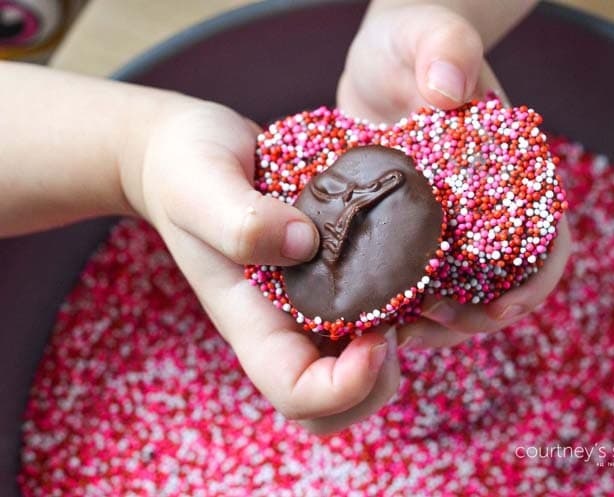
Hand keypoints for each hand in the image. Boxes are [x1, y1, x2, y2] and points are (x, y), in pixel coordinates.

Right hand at [119, 101, 399, 433]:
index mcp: (253, 325)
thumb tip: (305, 244)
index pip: (298, 396)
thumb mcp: (198, 185)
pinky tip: (418, 252)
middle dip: (383, 376)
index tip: (376, 334)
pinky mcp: (338, 275)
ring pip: (370, 365)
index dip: (345, 386)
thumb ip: (239, 221)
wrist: (191, 150)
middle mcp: (289, 326)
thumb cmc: (186, 170)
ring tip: (422, 286)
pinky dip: (412, 300)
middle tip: (401, 311)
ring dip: (408, 339)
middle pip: (340, 402)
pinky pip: (383, 310)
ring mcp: (315, 305)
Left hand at [337, 2, 571, 348]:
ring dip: (434, 321)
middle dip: (474, 317)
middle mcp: (485, 206)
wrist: (384, 57)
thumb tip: (451, 89)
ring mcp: (446, 223)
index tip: (501, 308)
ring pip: (455, 291)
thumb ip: (447, 48)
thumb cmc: (417, 40)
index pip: (545, 239)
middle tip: (429, 327)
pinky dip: (398, 299)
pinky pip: (410, 276)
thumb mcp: (432, 34)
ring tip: (393, 330)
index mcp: (513, 172)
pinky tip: (369, 310)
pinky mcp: (407, 229)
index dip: (534, 282)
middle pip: (499, 282)